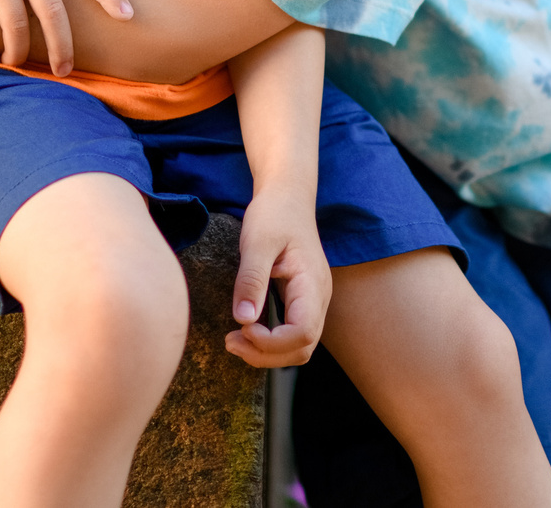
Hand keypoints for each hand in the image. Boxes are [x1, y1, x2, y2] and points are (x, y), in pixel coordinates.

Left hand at [224, 185, 328, 367]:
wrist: (288, 197)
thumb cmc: (274, 214)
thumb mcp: (257, 241)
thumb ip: (251, 279)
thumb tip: (243, 320)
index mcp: (312, 284)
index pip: (301, 334)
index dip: (271, 342)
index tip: (242, 328)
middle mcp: (319, 298)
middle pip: (302, 348)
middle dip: (266, 354)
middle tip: (231, 342)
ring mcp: (313, 301)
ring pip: (299, 346)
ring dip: (268, 352)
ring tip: (236, 340)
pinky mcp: (303, 300)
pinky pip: (293, 333)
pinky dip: (271, 342)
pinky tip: (248, 331)